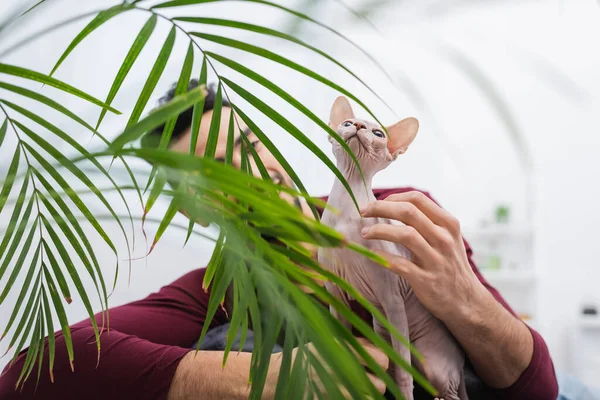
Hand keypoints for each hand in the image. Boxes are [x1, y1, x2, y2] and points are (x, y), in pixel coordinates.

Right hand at [269, 338, 388, 397]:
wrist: (280, 376)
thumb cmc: (306, 357)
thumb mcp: (327, 341)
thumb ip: (352, 344)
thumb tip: (376, 348)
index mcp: (344, 351)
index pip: (381, 360)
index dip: (382, 363)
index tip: (377, 364)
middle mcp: (343, 371)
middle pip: (379, 384)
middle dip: (375, 383)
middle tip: (368, 380)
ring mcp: (337, 390)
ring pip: (369, 398)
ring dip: (366, 395)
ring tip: (357, 389)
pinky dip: (353, 399)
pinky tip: (347, 394)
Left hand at [360, 191, 485, 320]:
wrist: (466, 301)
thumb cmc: (450, 264)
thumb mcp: (448, 238)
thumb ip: (427, 222)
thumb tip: (393, 205)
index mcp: (448, 224)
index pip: (417, 199)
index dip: (393, 197)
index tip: (378, 202)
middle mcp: (444, 239)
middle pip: (408, 212)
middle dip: (381, 208)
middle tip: (363, 211)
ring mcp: (436, 260)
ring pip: (405, 234)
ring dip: (379, 230)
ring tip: (364, 233)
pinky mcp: (426, 281)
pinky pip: (400, 264)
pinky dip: (383, 257)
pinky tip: (372, 254)